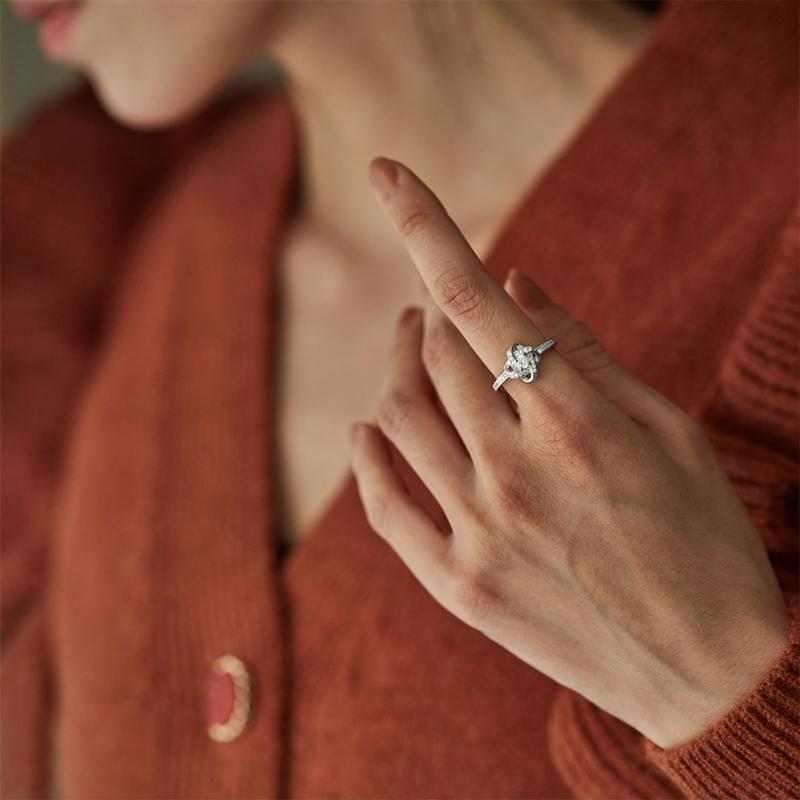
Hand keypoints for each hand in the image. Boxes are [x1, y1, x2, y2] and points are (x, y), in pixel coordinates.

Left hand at [349, 157, 787, 747]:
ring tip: (409, 348)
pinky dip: (370, 455)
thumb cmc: (707, 537)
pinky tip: (371, 428)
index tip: (385, 170)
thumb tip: (514, 282)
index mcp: (575, 422)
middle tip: (429, 302)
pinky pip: (384, 506)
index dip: (423, 223)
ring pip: (398, 416)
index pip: (475, 299)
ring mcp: (480, 535)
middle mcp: (516, 473)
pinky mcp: (460, 588)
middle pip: (433, 354)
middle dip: (424, 310)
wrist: (712, 672)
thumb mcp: (669, 428)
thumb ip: (584, 351)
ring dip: (396, 367)